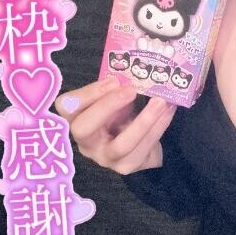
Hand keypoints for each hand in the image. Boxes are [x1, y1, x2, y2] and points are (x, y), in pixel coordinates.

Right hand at [54, 77, 176, 174]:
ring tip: (160, 101)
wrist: (142, 145)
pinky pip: (143, 148)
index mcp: (77, 119)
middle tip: (132, 90)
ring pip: (120, 145)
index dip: (87, 93)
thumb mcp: (115, 100)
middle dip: (107, 106)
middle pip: (83, 128)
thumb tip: (134, 68)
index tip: (114, 80)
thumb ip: (117, 88)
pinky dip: (159, 126)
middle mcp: (85, 141)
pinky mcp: (126, 166)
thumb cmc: (122, 116)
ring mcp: (104, 157)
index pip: (66, 106)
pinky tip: (169, 110)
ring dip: (143, 121)